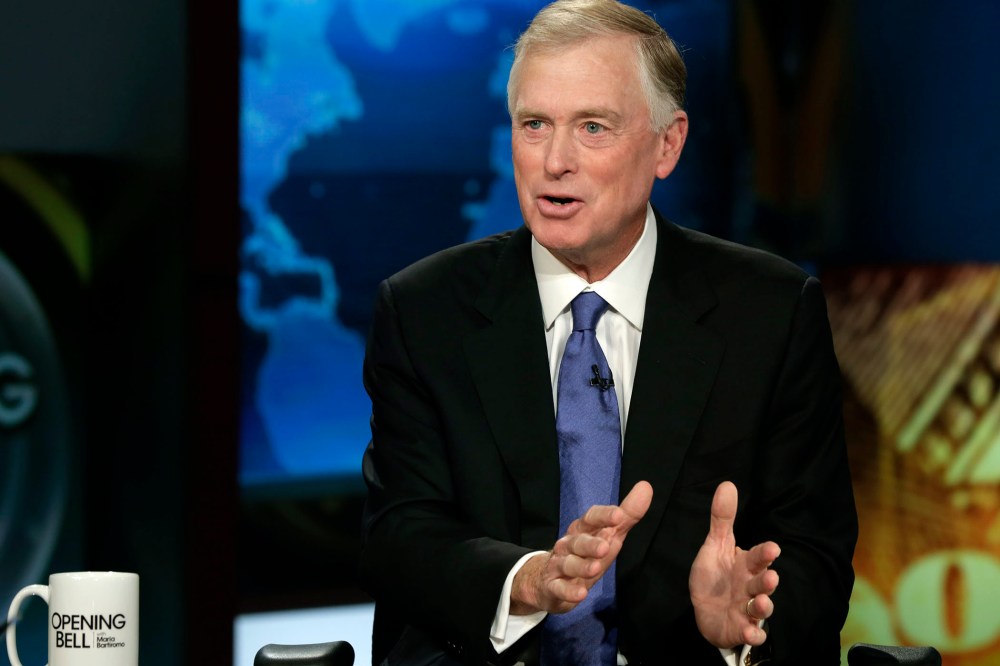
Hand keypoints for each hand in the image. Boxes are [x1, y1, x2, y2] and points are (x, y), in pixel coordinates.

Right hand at [511, 481, 652, 614]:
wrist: (548, 580)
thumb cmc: (586, 553)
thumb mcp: (609, 534)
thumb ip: (628, 514)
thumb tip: (646, 486)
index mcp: (583, 530)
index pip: (591, 518)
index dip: (604, 516)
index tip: (619, 515)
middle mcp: (569, 544)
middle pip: (578, 541)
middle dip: (590, 544)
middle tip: (605, 547)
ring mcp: (559, 565)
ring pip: (568, 563)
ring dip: (581, 566)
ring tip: (595, 569)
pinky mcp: (553, 587)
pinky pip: (559, 588)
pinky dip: (568, 591)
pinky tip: (581, 594)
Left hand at [689, 481, 779, 647]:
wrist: (706, 610)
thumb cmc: (716, 575)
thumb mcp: (715, 546)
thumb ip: (722, 519)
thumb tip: (727, 484)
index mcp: (745, 565)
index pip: (757, 557)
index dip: (764, 553)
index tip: (772, 548)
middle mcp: (750, 587)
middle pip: (762, 583)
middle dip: (767, 581)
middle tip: (772, 577)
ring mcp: (747, 609)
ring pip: (760, 608)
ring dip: (764, 606)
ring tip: (763, 602)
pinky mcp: (741, 629)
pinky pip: (751, 633)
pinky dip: (753, 635)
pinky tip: (752, 634)